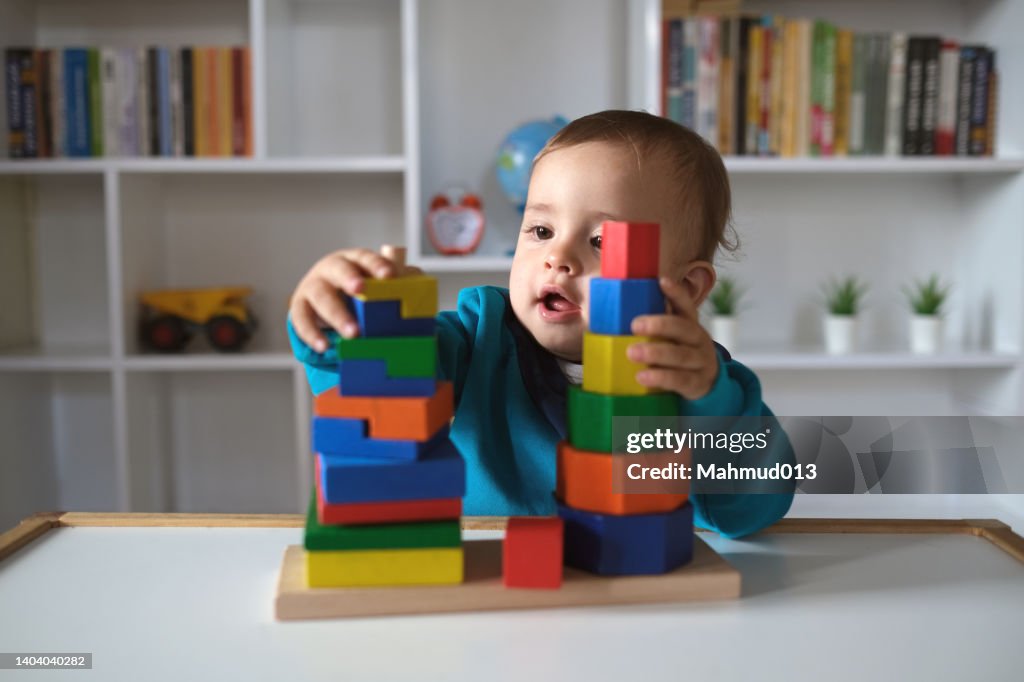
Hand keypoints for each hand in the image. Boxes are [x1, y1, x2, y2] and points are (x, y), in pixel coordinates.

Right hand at [289, 247, 421, 351]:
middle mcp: (330, 269)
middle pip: (339, 270)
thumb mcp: (374, 285)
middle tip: (361, 289)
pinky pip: (301, 320)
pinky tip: (324, 347)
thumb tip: (420, 291)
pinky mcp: (300, 306)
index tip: (389, 275)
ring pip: (321, 297)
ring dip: (337, 315)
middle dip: (350, 279)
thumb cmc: (357, 292)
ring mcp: (312, 286)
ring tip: (353, 333)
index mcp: (353, 260)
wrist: (323, 297)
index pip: (365, 257)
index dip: (376, 264)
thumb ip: (395, 286)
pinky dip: (312, 334)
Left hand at [627, 277, 718, 399]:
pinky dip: (660, 377)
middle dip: (659, 325)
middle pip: (684, 328)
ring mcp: (701, 362)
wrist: (705, 382)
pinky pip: (680, 380)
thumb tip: (612, 313)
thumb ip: (652, 327)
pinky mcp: (696, 383)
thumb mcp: (671, 339)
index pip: (686, 306)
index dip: (676, 293)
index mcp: (690, 325)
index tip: (661, 282)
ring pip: (681, 355)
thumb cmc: (678, 354)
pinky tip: (642, 376)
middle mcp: (699, 340)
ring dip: (656, 353)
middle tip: (634, 325)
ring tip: (632, 352)